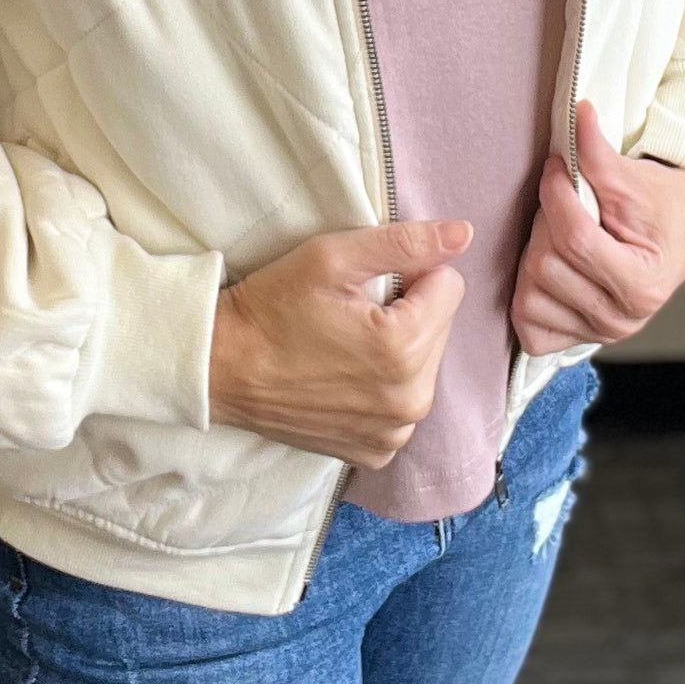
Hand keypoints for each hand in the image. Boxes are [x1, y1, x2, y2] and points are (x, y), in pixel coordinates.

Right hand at [209, 218, 471, 468]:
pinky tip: (343, 376)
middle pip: (440, 327)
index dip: (408, 274)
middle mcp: (409, 400)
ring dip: (398, 349)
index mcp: (403, 348)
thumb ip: (405, 243)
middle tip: (350, 313)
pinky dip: (383, 387)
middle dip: (406, 312)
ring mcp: (393, 432)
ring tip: (344, 344)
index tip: (364, 284)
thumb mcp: (332, 258)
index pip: (448, 285)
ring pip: (425, 365)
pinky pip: (404, 403)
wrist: (221, 367)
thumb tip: (463, 233)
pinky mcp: (376, 450)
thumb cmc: (272, 306)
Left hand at [510, 100, 684, 354]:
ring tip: (560, 234)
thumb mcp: (635, 178)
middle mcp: (621, 319)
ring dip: (534, 255)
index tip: (557, 168)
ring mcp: (599, 334)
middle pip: (546, 266)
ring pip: (529, 295)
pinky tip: (549, 269)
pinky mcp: (578, 339)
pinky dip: (528, 297)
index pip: (575, 238)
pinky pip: (528, 327)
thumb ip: (599, 153)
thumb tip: (578, 112)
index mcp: (642, 284)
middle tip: (564, 203)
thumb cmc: (663, 206)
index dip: (555, 194)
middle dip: (546, 223)